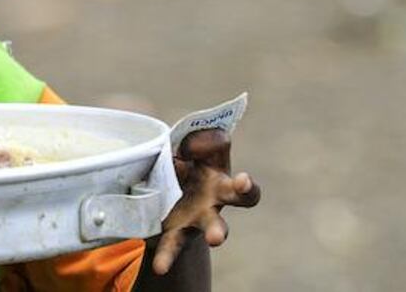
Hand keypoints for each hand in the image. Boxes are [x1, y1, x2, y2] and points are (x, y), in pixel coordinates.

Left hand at [151, 129, 260, 274]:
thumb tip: (189, 148)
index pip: (245, 188)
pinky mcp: (174, 230)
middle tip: (245, 199)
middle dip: (241, 204)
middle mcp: (216, 202)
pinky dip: (166, 256)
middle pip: (236, 204)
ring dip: (216, 233)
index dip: (246, 185)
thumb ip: (198, 138)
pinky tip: (160, 268)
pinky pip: (171, 244)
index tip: (242, 181)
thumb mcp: (191, 144)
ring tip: (216, 239)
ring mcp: (196, 219)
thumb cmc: (183, 161)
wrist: (163, 188)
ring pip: (210, 227)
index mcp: (222, 180)